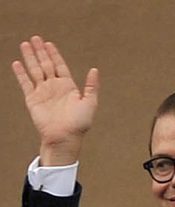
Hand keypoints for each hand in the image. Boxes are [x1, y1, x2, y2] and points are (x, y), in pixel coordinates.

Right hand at [12, 35, 98, 165]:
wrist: (65, 137)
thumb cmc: (79, 123)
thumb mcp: (90, 102)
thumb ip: (92, 86)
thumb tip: (95, 70)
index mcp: (68, 87)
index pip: (60, 66)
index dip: (54, 55)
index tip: (49, 44)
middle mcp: (54, 87)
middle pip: (46, 64)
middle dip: (40, 52)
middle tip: (35, 38)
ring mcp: (42, 92)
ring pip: (35, 70)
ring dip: (30, 57)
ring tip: (25, 44)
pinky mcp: (32, 99)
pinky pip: (25, 83)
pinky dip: (20, 73)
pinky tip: (17, 63)